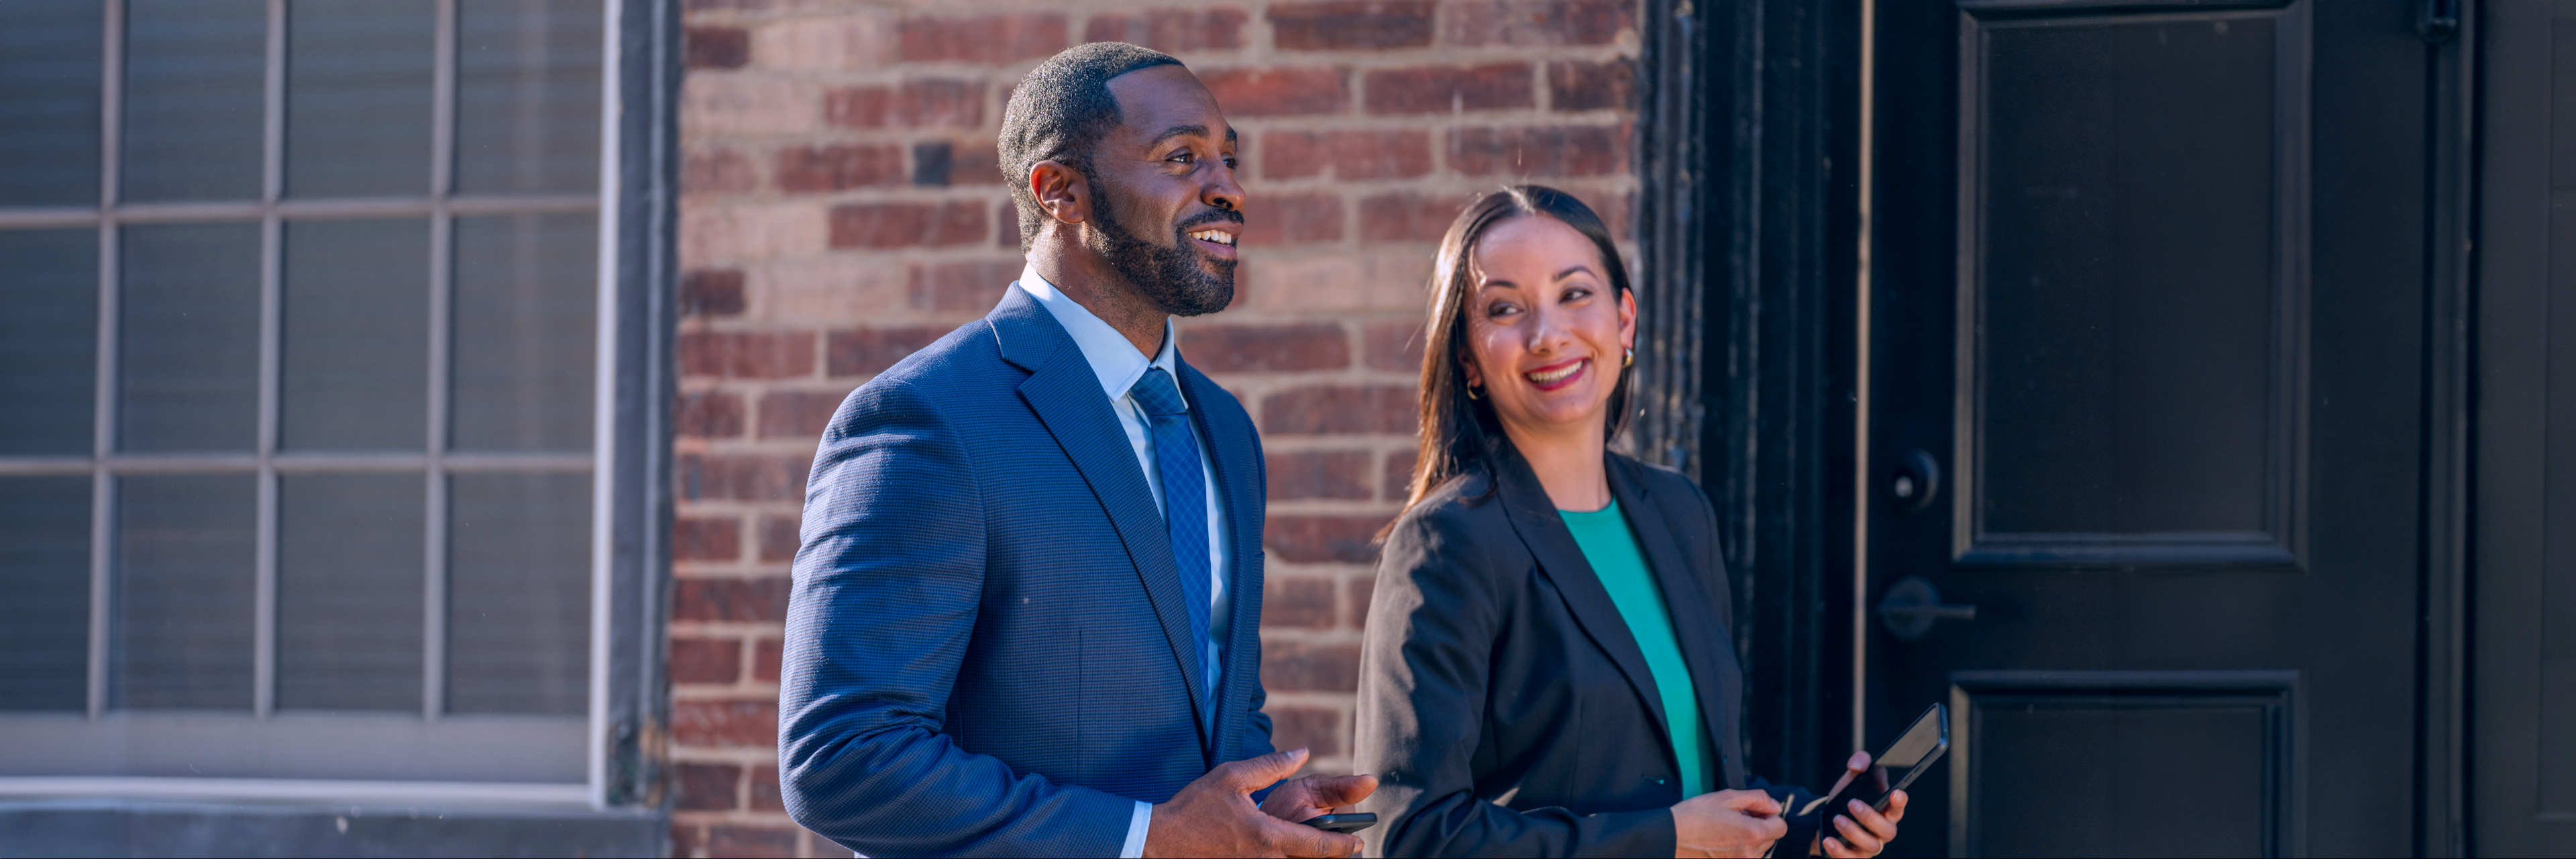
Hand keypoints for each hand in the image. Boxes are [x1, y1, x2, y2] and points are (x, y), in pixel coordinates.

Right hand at [1145, 749, 1368, 857]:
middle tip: (1348, 848)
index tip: (1359, 841)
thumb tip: (1302, 754)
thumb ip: (1271, 766)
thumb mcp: (1232, 777)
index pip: (1318, 845)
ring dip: (1306, 858)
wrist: (1160, 841)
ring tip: (1316, 848)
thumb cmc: (1194, 808)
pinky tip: (1286, 851)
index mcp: (1268, 835)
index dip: (1343, 845)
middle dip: (1332, 856)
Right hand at [1671, 789, 1785, 857]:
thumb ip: (1757, 799)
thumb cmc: (1695, 816)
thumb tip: (1775, 806)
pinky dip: (1739, 849)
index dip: (1769, 814)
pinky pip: (1745, 858)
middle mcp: (1750, 854)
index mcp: (1753, 834)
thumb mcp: (1727, 797)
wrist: (1670, 836)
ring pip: (1759, 850)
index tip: (1754, 811)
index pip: (1781, 826)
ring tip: (1728, 829)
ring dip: (1750, 839)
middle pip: (1771, 839)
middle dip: (1759, 826)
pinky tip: (1723, 841)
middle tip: (1737, 817)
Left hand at [1812, 752, 1904, 858]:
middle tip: (1852, 803)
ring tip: (1837, 819)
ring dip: (1853, 832)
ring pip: (1871, 846)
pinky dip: (1839, 851)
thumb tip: (1857, 764)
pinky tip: (1829, 840)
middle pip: (1888, 831)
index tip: (1895, 793)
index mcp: (1886, 811)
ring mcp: (1868, 846)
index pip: (1899, 808)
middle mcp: (1881, 831)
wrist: (1824, 819)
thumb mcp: (1851, 779)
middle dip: (1870, 817)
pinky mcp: (1854, 857)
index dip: (1900, 802)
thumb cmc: (1845, 800)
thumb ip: (1859, 763)